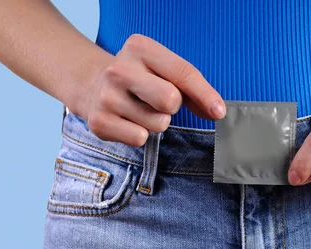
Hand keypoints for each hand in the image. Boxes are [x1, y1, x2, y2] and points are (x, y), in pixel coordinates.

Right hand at [81, 34, 225, 146]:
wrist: (91, 85)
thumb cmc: (140, 79)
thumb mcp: (163, 70)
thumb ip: (193, 89)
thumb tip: (217, 112)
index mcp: (139, 48)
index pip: (182, 73)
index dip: (205, 95)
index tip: (219, 111)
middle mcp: (119, 69)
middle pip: (170, 100)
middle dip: (173, 106)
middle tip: (159, 101)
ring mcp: (107, 96)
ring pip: (158, 124)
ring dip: (157, 122)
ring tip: (140, 109)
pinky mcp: (99, 122)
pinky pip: (140, 139)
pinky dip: (140, 135)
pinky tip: (128, 121)